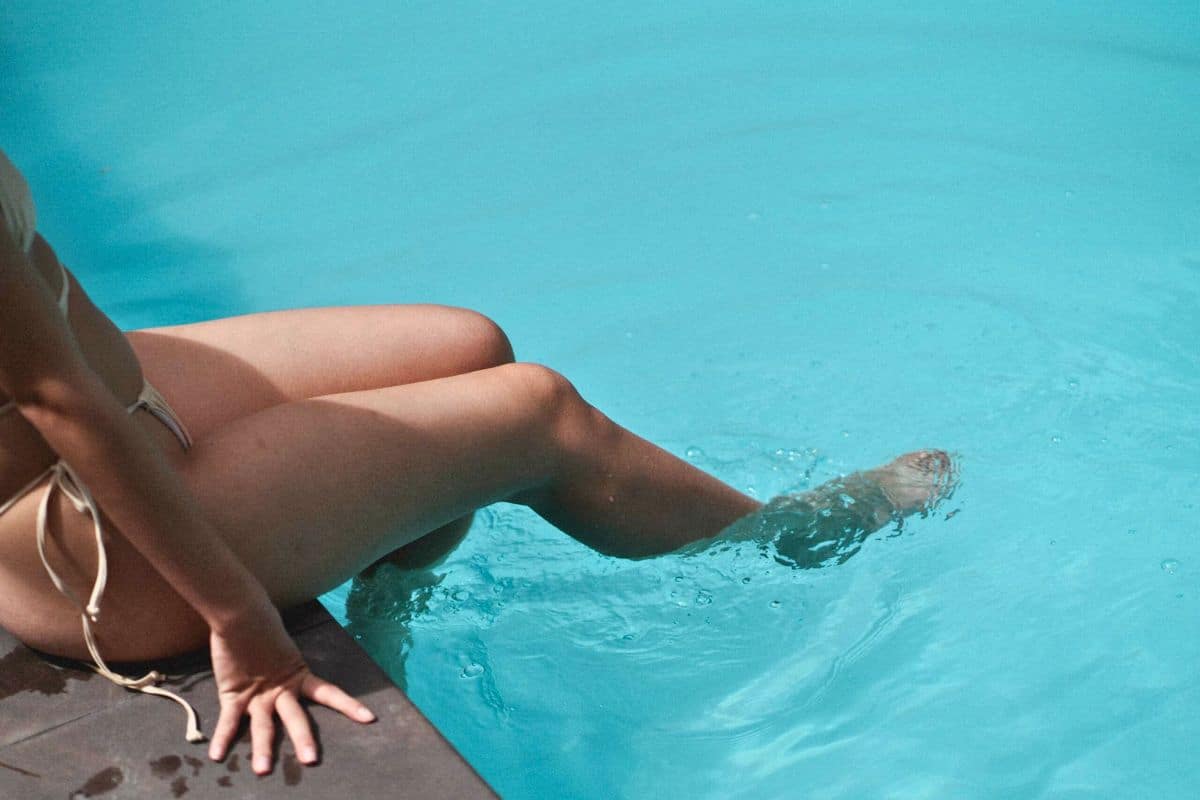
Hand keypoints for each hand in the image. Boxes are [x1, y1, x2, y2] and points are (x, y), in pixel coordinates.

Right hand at [206, 605, 375, 773]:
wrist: (241, 614)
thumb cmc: (264, 628)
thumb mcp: (284, 651)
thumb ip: (290, 666)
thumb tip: (297, 668)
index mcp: (298, 677)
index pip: (329, 693)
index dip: (349, 705)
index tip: (369, 719)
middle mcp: (281, 690)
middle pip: (295, 717)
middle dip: (303, 739)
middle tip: (310, 760)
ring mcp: (257, 694)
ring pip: (262, 725)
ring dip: (262, 747)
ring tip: (262, 770)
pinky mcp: (233, 694)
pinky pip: (228, 720)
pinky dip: (221, 737)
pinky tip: (216, 756)